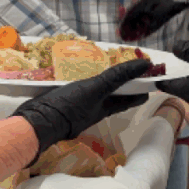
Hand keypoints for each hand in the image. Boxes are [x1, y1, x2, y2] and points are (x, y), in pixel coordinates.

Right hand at [13, 60, 150, 159]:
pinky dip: (86, 81)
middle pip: (116, 95)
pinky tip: (80, 73)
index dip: (142, 89)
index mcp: (106, 107)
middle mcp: (95, 108)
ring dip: (105, 81)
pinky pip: (81, 90)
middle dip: (124, 83)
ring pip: (98, 92)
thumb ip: (117, 77)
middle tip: (130, 68)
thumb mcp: (95, 90)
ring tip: (107, 67)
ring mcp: (80, 106)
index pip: (131, 99)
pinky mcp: (66, 102)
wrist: (35, 123)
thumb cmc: (68, 108)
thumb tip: (145, 65)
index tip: (153, 77)